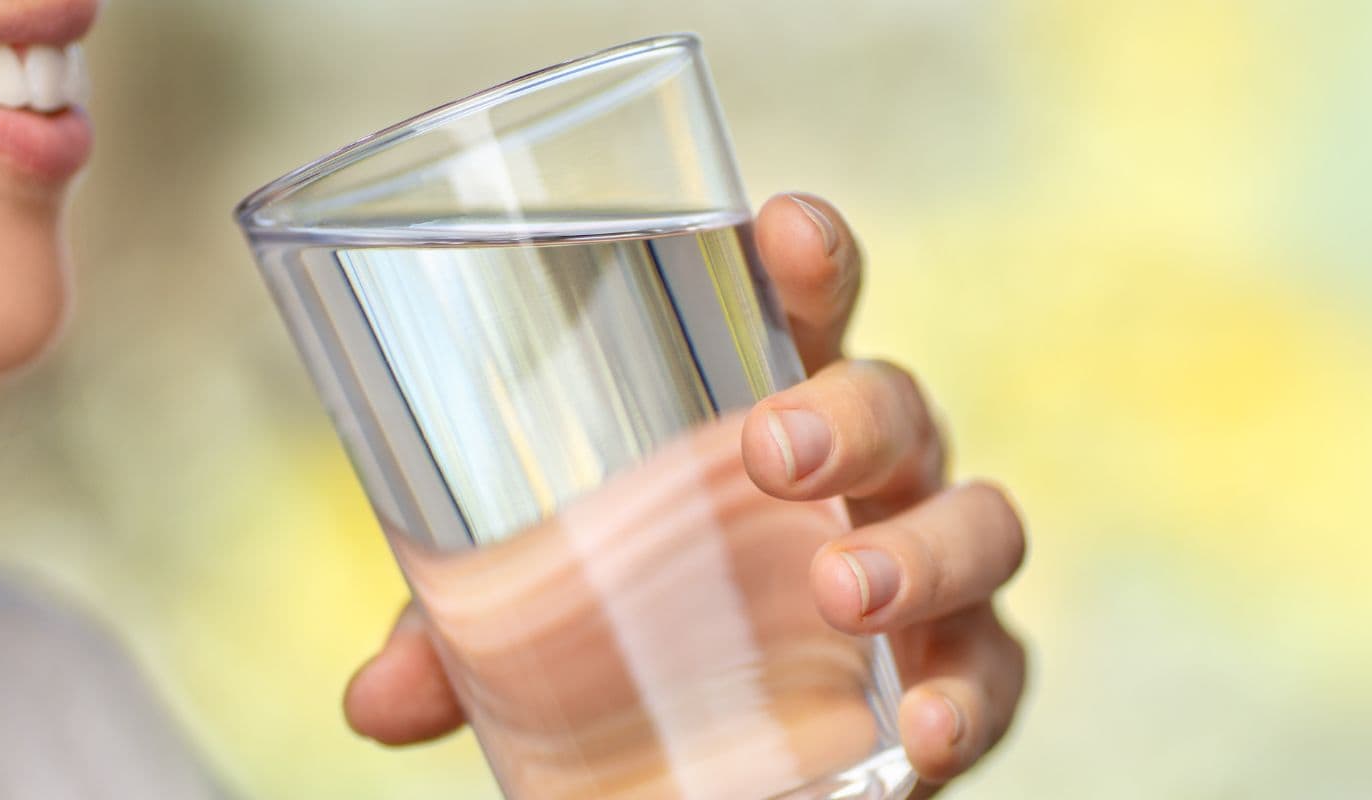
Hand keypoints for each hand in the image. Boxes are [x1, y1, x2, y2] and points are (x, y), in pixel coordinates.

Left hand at [342, 193, 1027, 797]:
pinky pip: (998, 670)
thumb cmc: (647, 624)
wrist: (747, 744)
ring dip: (919, 549)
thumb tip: (374, 699)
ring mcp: (926, 569)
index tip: (779, 228)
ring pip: (979, 519)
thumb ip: (466, 638)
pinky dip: (968, 699)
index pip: (805, 307)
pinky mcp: (961, 673)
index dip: (807, 258)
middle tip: (771, 449)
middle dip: (850, 409)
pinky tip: (923, 735)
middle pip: (898, 402)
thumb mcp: (547, 616)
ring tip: (842, 588)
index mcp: (772, 411)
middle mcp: (867, 477)